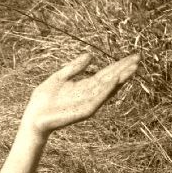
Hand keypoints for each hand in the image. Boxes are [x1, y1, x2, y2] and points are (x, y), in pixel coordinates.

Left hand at [21, 53, 139, 135]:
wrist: (33, 117)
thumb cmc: (44, 100)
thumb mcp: (59, 77)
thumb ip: (74, 67)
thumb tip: (90, 55)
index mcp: (84, 86)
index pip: (106, 73)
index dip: (119, 65)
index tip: (133, 56)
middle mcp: (89, 94)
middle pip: (111, 80)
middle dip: (124, 70)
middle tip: (138, 59)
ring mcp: (88, 103)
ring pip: (108, 89)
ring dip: (121, 79)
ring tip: (133, 68)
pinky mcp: (83, 111)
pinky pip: (97, 100)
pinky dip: (106, 91)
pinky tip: (114, 81)